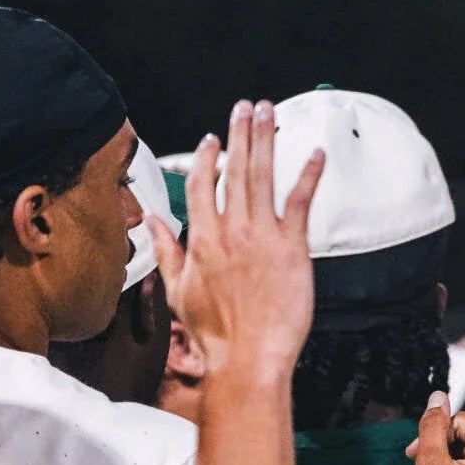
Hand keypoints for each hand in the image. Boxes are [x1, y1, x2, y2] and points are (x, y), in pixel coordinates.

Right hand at [155, 100, 324, 384]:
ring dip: (266, 140)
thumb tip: (150, 222)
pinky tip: (314, 153)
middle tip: (246, 106)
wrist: (247, 358)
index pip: (201, 185)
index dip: (206, 158)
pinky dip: (308, 175)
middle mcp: (230, 230)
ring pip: (262, 176)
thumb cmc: (214, 334)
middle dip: (240, 134)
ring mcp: (262, 236)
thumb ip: (166, 251)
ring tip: (268, 113)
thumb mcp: (178, 291)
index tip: (211, 139)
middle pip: (234, 170)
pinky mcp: (292, 247)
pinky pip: (299, 202)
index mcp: (202, 239)